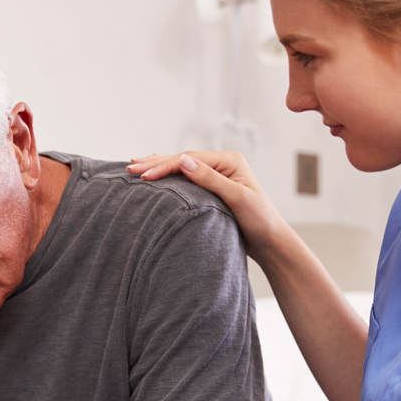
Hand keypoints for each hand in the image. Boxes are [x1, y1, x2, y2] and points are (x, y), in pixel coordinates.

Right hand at [127, 151, 290, 262]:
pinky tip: (156, 171)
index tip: (143, 175)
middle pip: (182, 159)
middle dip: (156, 163)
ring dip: (158, 166)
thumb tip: (183, 161)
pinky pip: (185, 177)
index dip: (164, 166)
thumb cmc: (259, 221)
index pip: (189, 159)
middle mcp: (222, 164)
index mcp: (229, 161)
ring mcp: (217, 174)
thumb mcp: (237, 199)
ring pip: (181, 167)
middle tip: (130, 166)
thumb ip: (211, 179)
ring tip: (135, 165)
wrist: (270, 241)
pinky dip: (168, 175)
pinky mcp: (212, 187)